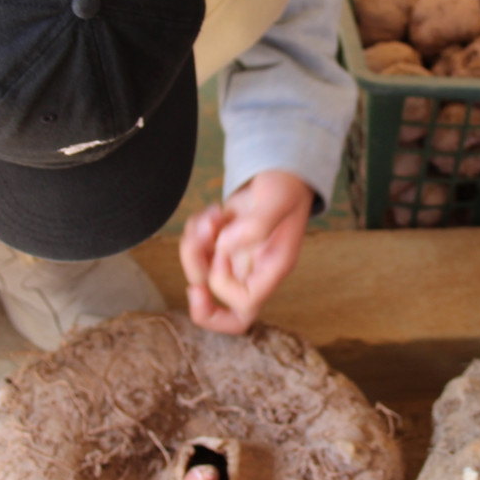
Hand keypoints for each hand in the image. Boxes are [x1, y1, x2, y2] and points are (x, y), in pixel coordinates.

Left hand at [178, 170, 314, 333]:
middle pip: (217, 301)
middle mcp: (253, 270)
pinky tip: (214, 211)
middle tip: (195, 246)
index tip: (222, 250)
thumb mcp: (277, 199)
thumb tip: (224, 244)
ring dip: (194, 245)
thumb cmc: (286, 186)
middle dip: (196, 275)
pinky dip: (196, 230)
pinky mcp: (223, 244)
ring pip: (200, 274)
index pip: (243, 307)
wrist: (281, 172)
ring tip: (210, 216)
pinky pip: (197, 251)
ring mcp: (236, 259)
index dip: (222, 284)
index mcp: (272, 268)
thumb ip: (257, 225)